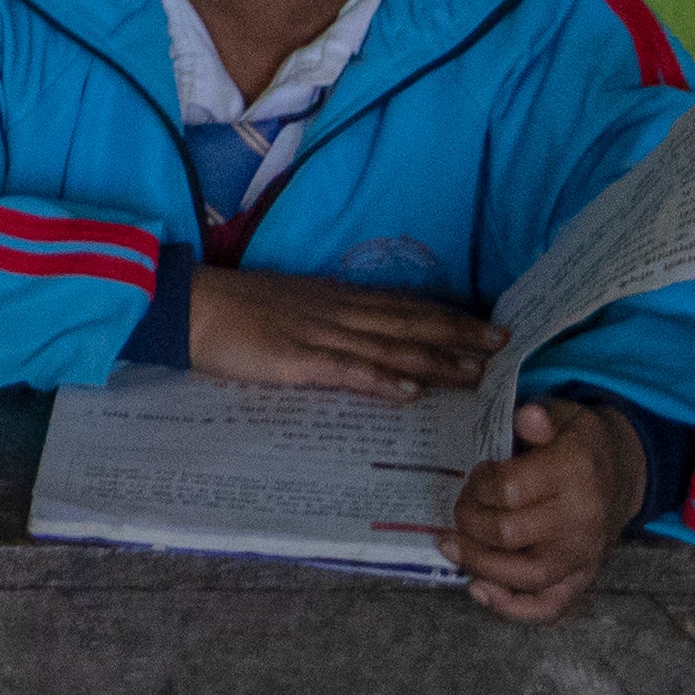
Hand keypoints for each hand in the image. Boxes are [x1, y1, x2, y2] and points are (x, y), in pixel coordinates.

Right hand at [186, 264, 498, 399]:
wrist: (189, 304)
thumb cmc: (236, 311)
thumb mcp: (293, 309)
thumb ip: (332, 325)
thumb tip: (370, 341)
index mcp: (337, 302)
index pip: (405, 308)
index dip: (449, 318)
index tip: (490, 328)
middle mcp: (337, 314)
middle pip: (408, 325)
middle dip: (458, 337)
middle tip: (505, 348)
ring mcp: (318, 336)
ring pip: (388, 348)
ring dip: (434, 361)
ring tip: (476, 374)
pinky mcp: (294, 361)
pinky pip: (344, 371)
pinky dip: (379, 380)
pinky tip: (408, 393)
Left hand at [444, 395, 647, 623]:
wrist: (622, 472)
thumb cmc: (579, 442)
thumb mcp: (561, 415)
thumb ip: (538, 417)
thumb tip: (526, 417)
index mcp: (574, 473)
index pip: (508, 490)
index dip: (478, 485)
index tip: (475, 477)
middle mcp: (581, 520)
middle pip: (509, 534)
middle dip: (470, 523)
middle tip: (460, 510)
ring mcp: (583, 555)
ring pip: (525, 576)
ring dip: (479, 565)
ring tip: (451, 548)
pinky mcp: (583, 577)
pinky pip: (549, 606)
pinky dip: (512, 607)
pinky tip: (480, 590)